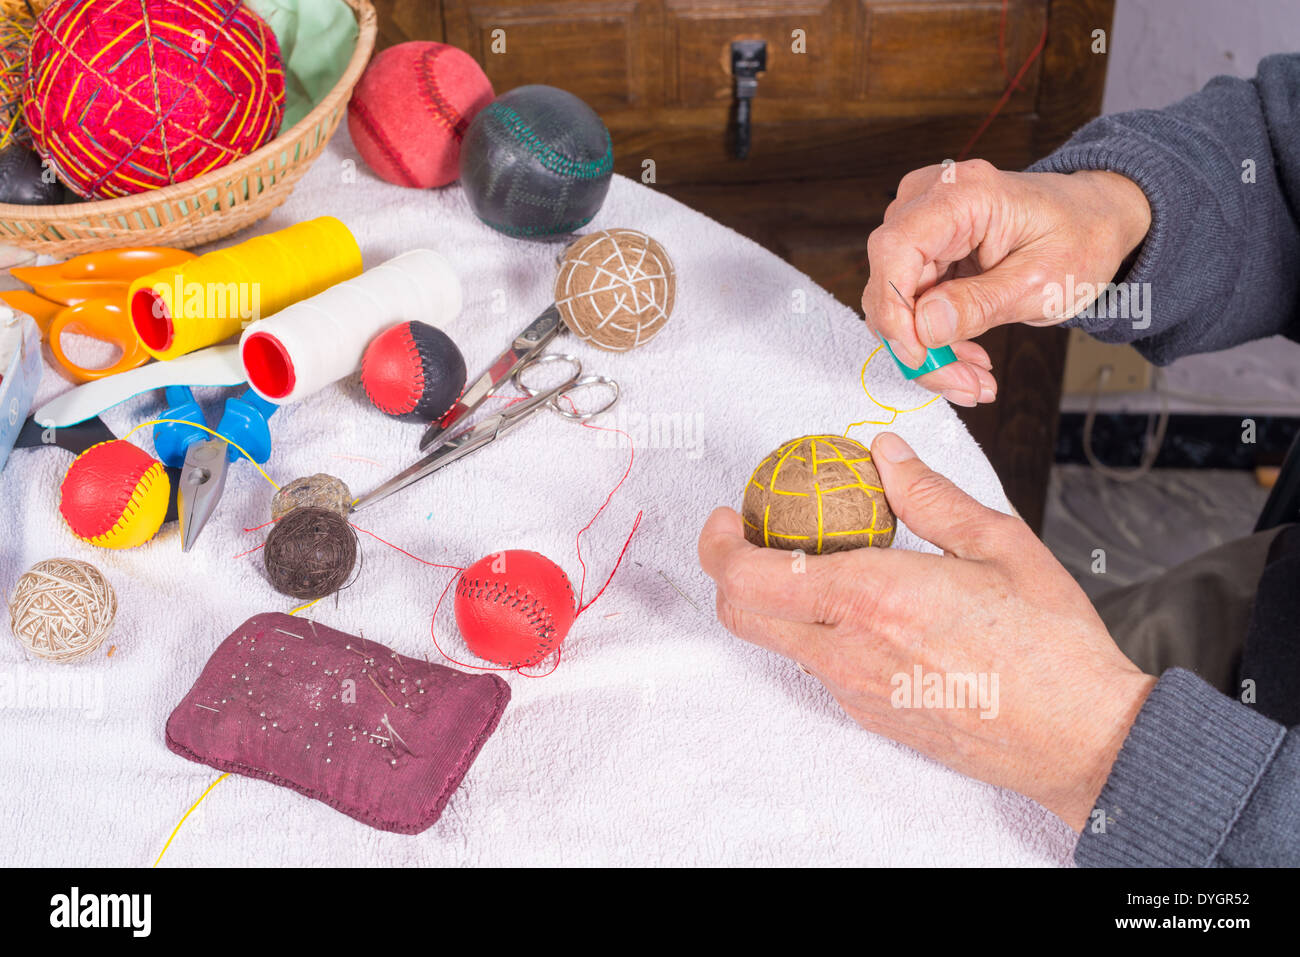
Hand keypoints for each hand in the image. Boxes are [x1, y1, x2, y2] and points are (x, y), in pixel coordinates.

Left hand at [698, 432, 1155, 828]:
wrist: (1081, 740)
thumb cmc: (1049, 645)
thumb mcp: (996, 545)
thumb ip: (927, 495)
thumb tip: (885, 455)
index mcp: (869, 597)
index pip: (747, 576)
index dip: (719, 542)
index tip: (729, 515)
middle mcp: (846, 650)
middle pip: (739, 615)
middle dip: (729, 570)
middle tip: (756, 534)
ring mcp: (853, 691)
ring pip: (776, 642)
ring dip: (774, 600)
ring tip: (822, 564)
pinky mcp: (869, 716)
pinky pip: (817, 666)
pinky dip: (815, 629)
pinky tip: (864, 608)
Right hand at [862, 161, 1150, 405]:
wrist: (1091, 220)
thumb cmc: (1078, 237)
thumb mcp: (1042, 282)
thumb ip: (979, 304)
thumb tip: (923, 328)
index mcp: (964, 194)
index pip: (896, 249)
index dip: (894, 309)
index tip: (918, 357)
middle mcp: (930, 199)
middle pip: (892, 282)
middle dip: (918, 344)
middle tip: (963, 385)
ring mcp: (922, 222)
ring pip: (896, 301)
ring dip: (928, 349)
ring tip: (973, 378)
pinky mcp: (922, 248)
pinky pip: (910, 302)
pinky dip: (934, 337)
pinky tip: (966, 356)